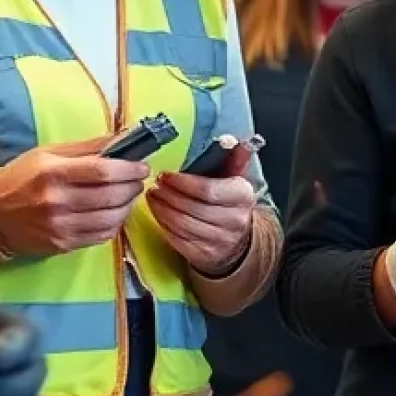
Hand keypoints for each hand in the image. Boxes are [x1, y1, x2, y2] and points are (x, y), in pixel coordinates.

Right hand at [0, 138, 148, 257]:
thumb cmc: (22, 178)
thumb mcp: (49, 153)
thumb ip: (88, 148)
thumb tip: (124, 138)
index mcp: (53, 173)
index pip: (103, 171)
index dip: (129, 169)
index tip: (142, 166)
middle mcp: (57, 201)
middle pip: (111, 195)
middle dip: (133, 187)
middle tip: (138, 180)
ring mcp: (60, 226)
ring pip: (111, 218)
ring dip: (128, 206)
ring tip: (128, 196)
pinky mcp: (63, 244)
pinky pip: (101, 236)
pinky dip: (115, 224)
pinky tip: (113, 213)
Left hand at [147, 142, 256, 275]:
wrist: (237, 238)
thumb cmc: (229, 201)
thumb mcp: (235, 178)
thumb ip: (234, 158)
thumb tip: (236, 141)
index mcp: (242, 197)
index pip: (208, 190)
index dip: (183, 183)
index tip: (166, 175)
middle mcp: (234, 220)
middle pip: (192, 208)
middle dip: (169, 195)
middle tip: (155, 184)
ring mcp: (218, 240)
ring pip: (181, 224)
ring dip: (161, 208)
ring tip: (153, 195)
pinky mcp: (203, 254)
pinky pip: (176, 238)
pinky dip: (162, 223)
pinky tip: (158, 211)